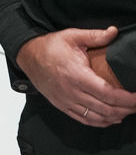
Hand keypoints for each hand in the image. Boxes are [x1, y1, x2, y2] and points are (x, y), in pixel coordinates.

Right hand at [16, 27, 135, 126]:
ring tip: (128, 111)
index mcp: (76, 75)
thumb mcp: (72, 36)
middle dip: (126, 109)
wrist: (28, 56)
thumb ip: (95, 36)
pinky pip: (85, 119)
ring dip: (116, 116)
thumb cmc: (50, 46)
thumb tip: (114, 31)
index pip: (107, 93)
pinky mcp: (62, 105)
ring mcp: (66, 101)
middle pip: (105, 108)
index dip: (127, 99)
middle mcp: (71, 91)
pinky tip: (112, 119)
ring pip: (97, 117)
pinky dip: (101, 122)